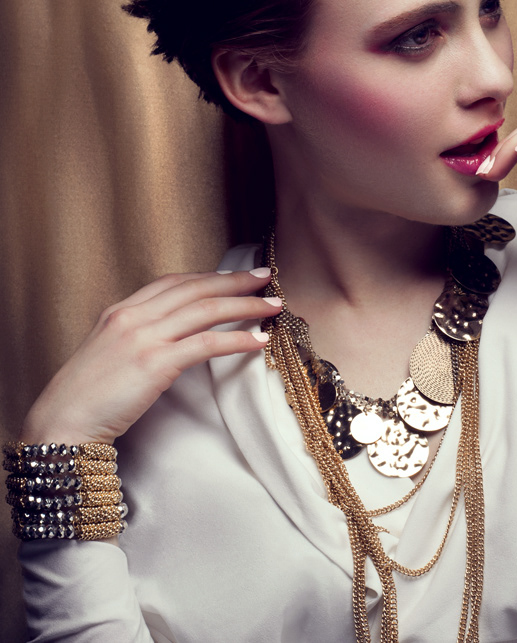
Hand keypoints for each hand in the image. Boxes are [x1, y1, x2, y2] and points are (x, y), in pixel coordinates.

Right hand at [20, 269, 280, 445]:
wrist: (61, 424)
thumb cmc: (85, 397)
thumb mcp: (107, 353)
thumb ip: (136, 337)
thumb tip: (170, 336)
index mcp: (120, 311)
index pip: (172, 282)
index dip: (207, 276)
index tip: (232, 275)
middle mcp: (133, 317)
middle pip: (195, 288)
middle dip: (234, 281)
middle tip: (264, 277)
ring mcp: (144, 338)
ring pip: (205, 310)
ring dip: (244, 305)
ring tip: (272, 305)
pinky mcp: (155, 364)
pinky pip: (206, 344)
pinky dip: (237, 339)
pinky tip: (258, 340)